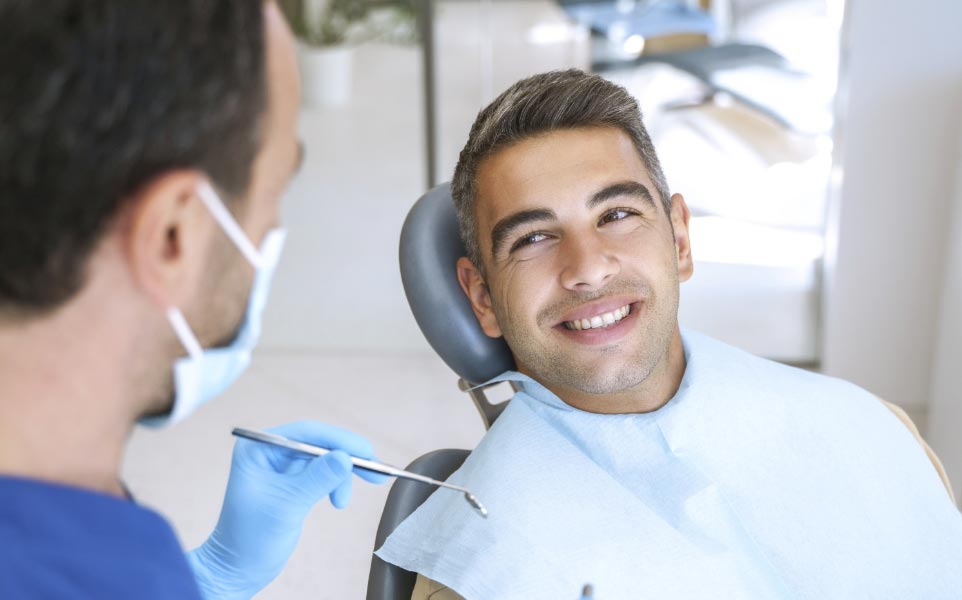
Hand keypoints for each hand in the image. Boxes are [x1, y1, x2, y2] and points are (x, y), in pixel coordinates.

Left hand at [186, 421, 385, 598]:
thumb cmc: (250, 537)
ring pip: (324, 458)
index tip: (365, 452)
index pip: (305, 433)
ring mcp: (282, 466)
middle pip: (319, 443)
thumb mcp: (287, 505)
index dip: (338, 440)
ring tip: (343, 502)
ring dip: (342, 476)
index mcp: (258, 448)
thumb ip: (317, 479)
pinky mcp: (293, 482)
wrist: (239, 569)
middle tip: (375, 470)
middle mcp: (270, 451)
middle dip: (346, 456)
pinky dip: (336, 483)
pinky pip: (322, 473)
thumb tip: (346, 457)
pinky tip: (338, 501)